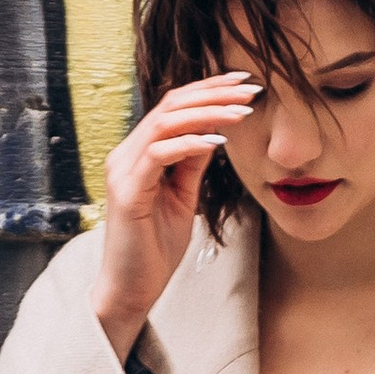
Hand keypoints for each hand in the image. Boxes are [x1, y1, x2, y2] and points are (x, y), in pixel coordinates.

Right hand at [94, 74, 261, 361]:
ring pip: (165, 122)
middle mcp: (126, 155)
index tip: (243, 83)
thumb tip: (214, 131)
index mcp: (139, 154)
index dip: (208, 90)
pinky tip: (219, 141)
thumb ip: (191, 164)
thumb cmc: (154, 249)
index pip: (173, 106)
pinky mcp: (128, 192)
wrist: (130, 290)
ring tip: (242, 111)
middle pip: (169, 105)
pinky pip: (159, 154)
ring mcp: (124, 171)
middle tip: (250, 88)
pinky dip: (190, 143)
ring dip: (208, 112)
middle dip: (213, 92)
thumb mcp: (183, 198)